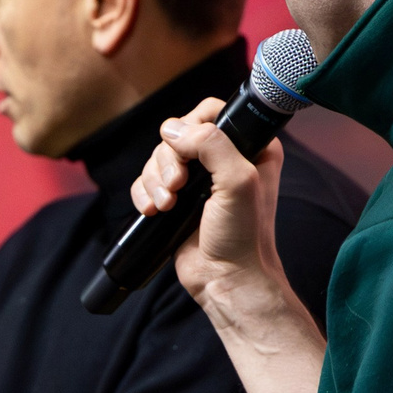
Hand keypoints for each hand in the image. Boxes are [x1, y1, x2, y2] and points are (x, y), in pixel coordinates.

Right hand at [131, 97, 291, 315]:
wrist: (226, 279)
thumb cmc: (243, 235)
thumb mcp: (238, 181)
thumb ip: (211, 145)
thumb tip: (173, 130)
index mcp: (249, 147)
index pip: (210, 112)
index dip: (192, 126)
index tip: (189, 154)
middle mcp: (222, 159)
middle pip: (176, 134)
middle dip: (168, 160)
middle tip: (178, 186)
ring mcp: (197, 180)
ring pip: (157, 157)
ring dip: (155, 180)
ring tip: (166, 205)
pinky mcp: (175, 199)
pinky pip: (145, 180)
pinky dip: (143, 193)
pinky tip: (153, 210)